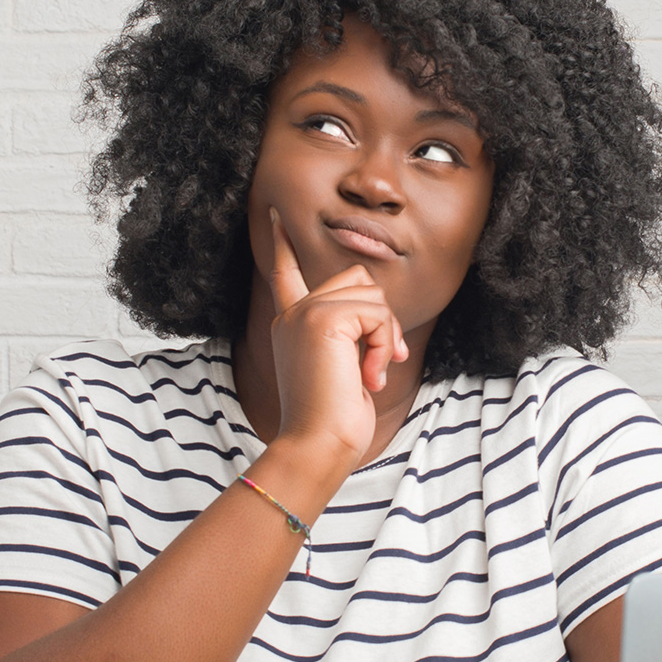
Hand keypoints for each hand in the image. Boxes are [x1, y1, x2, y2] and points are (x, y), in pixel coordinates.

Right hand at [266, 209, 407, 465]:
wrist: (317, 445)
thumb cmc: (334, 422)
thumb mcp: (343, 370)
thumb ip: (349, 334)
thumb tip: (377, 311)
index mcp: (291, 325)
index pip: (286, 274)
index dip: (281, 244)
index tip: (275, 216)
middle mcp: (293, 314)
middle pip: (357, 278)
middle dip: (382, 317)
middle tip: (384, 360)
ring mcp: (305, 314)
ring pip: (372, 294)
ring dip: (386, 336)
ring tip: (372, 374)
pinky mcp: (322, 319)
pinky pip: (376, 314)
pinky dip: (384, 345)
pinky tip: (370, 376)